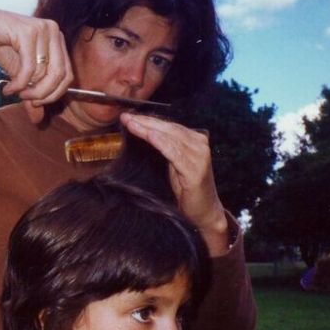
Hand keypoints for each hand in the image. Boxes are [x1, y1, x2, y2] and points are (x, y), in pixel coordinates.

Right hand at [0, 6, 73, 121]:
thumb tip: (38, 120)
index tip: (34, 102)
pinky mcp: (27, 32)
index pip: (67, 75)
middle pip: (59, 76)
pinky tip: (7, 87)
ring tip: (11, 90)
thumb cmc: (0, 47)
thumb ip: (31, 94)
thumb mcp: (19, 74)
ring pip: (44, 73)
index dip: (53, 94)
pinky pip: (29, 68)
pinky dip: (18, 83)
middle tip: (24, 99)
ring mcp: (42, 29)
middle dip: (42, 94)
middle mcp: (54, 32)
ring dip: (26, 89)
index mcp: (57, 40)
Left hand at [120, 112, 229, 254]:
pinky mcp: (195, 170)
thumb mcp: (174, 164)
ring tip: (131, 123)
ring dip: (148, 129)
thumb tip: (144, 133)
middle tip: (125, 117)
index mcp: (195, 140)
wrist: (204, 212)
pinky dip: (160, 142)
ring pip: (169, 137)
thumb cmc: (186, 189)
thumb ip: (165, 148)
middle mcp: (199, 144)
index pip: (168, 126)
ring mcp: (199, 156)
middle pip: (168, 128)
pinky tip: (148, 135)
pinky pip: (174, 152)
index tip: (128, 116)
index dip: (148, 120)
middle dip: (145, 122)